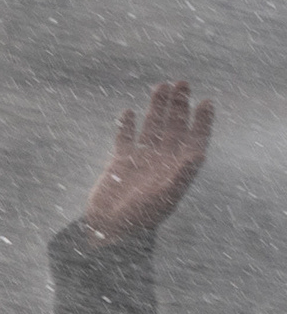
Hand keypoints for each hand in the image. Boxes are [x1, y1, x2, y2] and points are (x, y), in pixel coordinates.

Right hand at [85, 80, 212, 242]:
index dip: (202, 121)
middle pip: (174, 126)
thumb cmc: (139, 218)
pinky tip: (129, 113)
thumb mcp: (163, 199)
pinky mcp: (120, 162)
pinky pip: (125, 138)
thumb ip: (180, 177)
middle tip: (182, 83)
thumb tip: (196, 156)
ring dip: (157, 107)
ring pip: (152, 127)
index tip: (205, 102)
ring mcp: (142, 159)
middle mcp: (162, 160)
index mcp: (178, 168)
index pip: (195, 139)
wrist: (108, 229)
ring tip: (161, 86)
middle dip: (179, 105)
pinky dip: (126, 125)